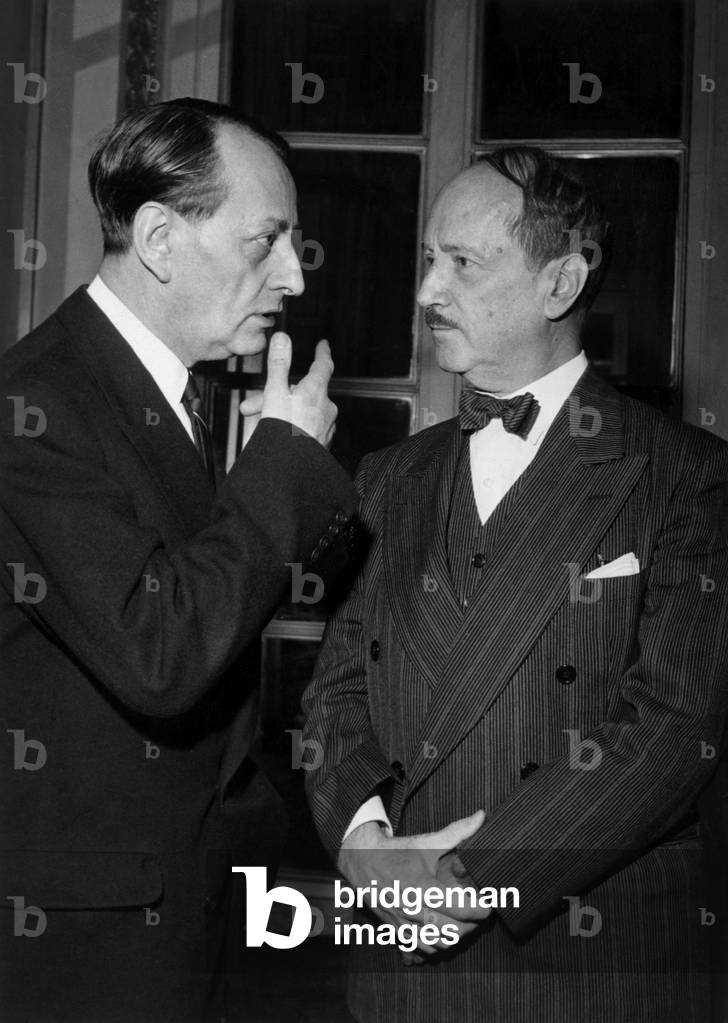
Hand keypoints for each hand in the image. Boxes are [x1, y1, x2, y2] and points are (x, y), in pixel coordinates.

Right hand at [239, 333, 336, 447]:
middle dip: (277, 396)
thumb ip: (279, 365)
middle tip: (251, 408)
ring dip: (282, 413)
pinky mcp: (322, 444)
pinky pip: (306, 429)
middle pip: (302, 393)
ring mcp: (326, 427)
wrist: (291, 472)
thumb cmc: (283, 433)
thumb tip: (282, 338)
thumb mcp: (275, 394)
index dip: (322, 353)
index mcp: (316, 392)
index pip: (323, 365)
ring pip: (303, 412)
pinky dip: (292, 428)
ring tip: (259, 425)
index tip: (323, 345)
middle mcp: (326, 408)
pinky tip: (279, 437)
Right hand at [337, 811, 489, 957]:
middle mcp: (411, 909)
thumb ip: (457, 831)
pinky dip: (439, 944)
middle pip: (452, 931)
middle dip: (472, 925)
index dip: (480, 909)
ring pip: (439, 944)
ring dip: (457, 936)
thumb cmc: (398, 852)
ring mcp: (403, 923)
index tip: (489, 904)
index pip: (459, 908)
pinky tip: (445, 931)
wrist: (362, 861)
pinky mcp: (397, 932)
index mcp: (420, 886)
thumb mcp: (427, 842)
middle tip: (480, 913)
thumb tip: (482, 816)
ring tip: (465, 922)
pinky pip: (424, 949)